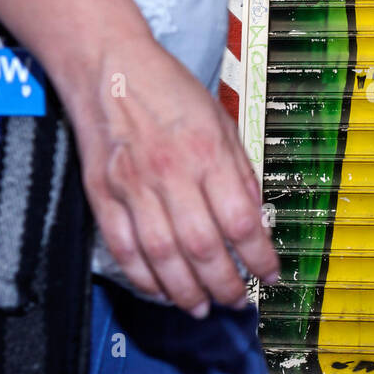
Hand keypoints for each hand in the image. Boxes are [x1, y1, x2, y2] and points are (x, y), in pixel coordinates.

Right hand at [59, 32, 278, 317]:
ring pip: (163, 256)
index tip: (271, 275)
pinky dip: (144, 277)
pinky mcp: (102, 194)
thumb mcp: (220, 120)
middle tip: (237, 301)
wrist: (107, 65)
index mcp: (208, 152)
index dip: (260, 257)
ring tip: (202, 308)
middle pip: (204, 247)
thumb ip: (238, 170)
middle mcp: (171, 172)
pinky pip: (124, 248)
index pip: (242, 220)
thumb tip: (254, 219)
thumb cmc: (168, 89)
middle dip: (225, 284)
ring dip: (186, 292)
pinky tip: (161, 292)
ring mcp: (133, 186)